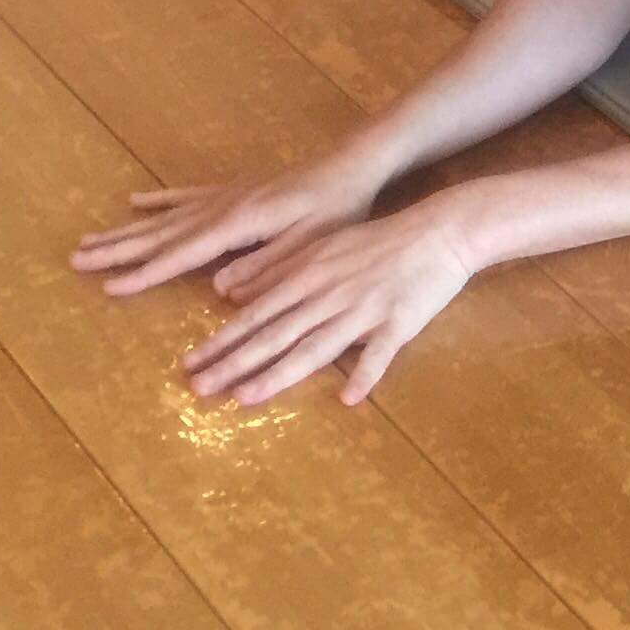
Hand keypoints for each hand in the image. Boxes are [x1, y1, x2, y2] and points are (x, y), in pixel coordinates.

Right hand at [70, 148, 389, 298]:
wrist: (351, 165)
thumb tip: (221, 289)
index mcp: (239, 224)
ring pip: (164, 217)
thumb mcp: (310, 245)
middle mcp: (223, 207)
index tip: (109, 287)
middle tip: (74, 261)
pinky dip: (159, 200)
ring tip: (88, 240)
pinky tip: (135, 202)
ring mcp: (225, 196)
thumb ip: (268, 266)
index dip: (145, 274)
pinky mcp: (234, 191)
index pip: (183, 255)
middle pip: (160, 234)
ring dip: (126, 230)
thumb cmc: (337, 209)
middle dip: (117, 250)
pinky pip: (186, 197)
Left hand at [175, 203, 479, 406]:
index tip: (190, 363)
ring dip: (279, 374)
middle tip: (199, 388)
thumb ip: (281, 272)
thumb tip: (234, 294)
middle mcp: (329, 295)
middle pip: (276, 334)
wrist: (440, 230)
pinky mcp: (400, 322)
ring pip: (316, 347)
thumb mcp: (324, 247)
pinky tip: (349, 399)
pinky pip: (381, 353)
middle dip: (234, 363)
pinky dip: (365, 375)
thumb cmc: (378, 241)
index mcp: (309, 276)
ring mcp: (364, 310)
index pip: (257, 314)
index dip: (223, 341)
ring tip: (245, 397)